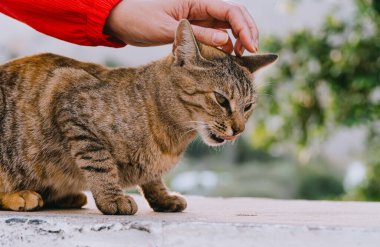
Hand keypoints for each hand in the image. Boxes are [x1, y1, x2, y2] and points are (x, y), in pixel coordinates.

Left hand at [104, 0, 258, 55]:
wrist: (121, 20)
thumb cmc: (139, 19)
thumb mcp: (166, 29)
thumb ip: (197, 35)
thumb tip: (226, 41)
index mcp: (196, 0)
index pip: (230, 10)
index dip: (245, 28)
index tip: (250, 47)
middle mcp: (201, 7)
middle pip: (235, 15)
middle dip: (248, 32)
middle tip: (252, 52)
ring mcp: (199, 17)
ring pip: (228, 25)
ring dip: (239, 38)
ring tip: (241, 57)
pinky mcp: (194, 28)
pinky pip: (216, 34)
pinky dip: (225, 44)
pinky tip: (228, 56)